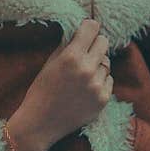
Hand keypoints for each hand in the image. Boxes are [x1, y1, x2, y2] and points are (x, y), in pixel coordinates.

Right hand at [18, 18, 113, 147]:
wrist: (40, 123)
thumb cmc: (41, 91)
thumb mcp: (50, 63)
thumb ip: (67, 44)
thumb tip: (80, 29)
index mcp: (71, 57)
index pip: (92, 27)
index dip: (88, 28)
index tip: (85, 32)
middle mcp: (87, 69)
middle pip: (104, 42)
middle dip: (95, 44)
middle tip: (85, 52)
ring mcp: (97, 86)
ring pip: (107, 63)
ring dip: (97, 65)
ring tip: (82, 76)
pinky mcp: (103, 100)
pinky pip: (109, 80)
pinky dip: (100, 81)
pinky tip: (85, 89)